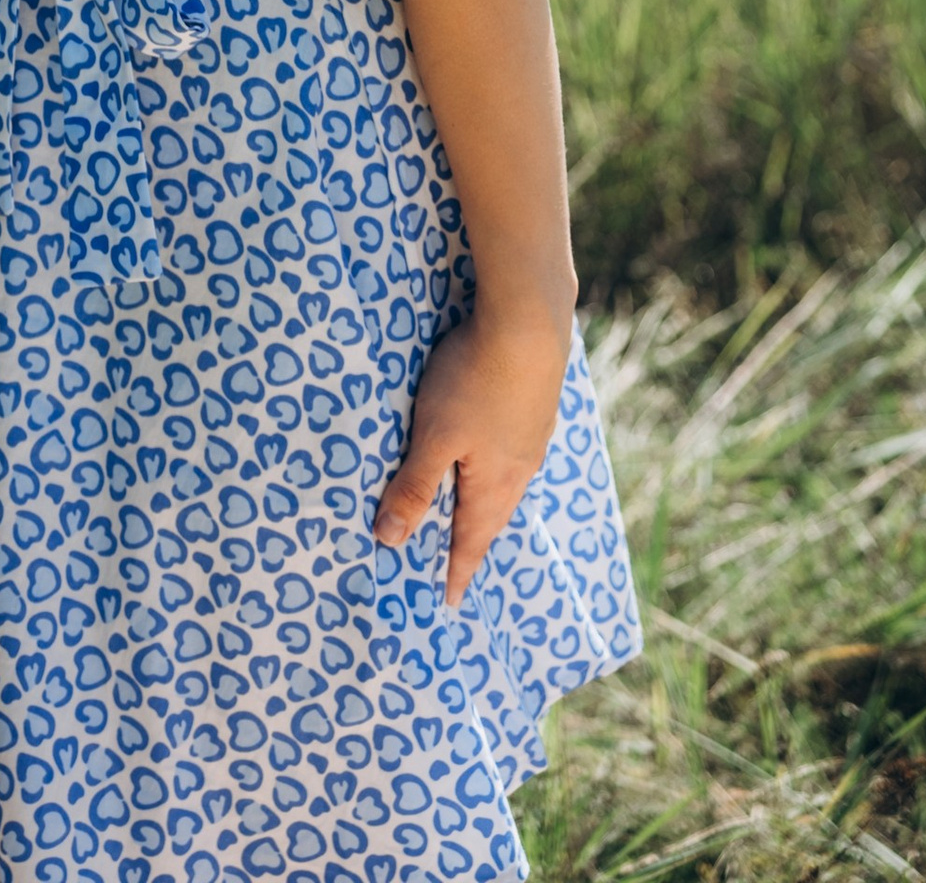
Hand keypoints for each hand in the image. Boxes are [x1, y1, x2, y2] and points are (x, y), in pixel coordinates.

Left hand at [372, 298, 571, 608]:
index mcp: (492, 487)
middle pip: (490, 518)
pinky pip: (514, 456)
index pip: (470, 543)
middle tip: (456, 564)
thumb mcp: (434, 436)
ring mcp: (532, 439)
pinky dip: (498, 471)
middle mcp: (518, 471)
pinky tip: (495, 457)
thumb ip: (414, 487)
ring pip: (505, 486)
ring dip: (486, 505)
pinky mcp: (536, 410)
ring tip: (473, 515)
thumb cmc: (474, 381)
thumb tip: (390, 542)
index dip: (455, 571)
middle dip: (471, 543)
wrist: (530, 324)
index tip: (448, 601)